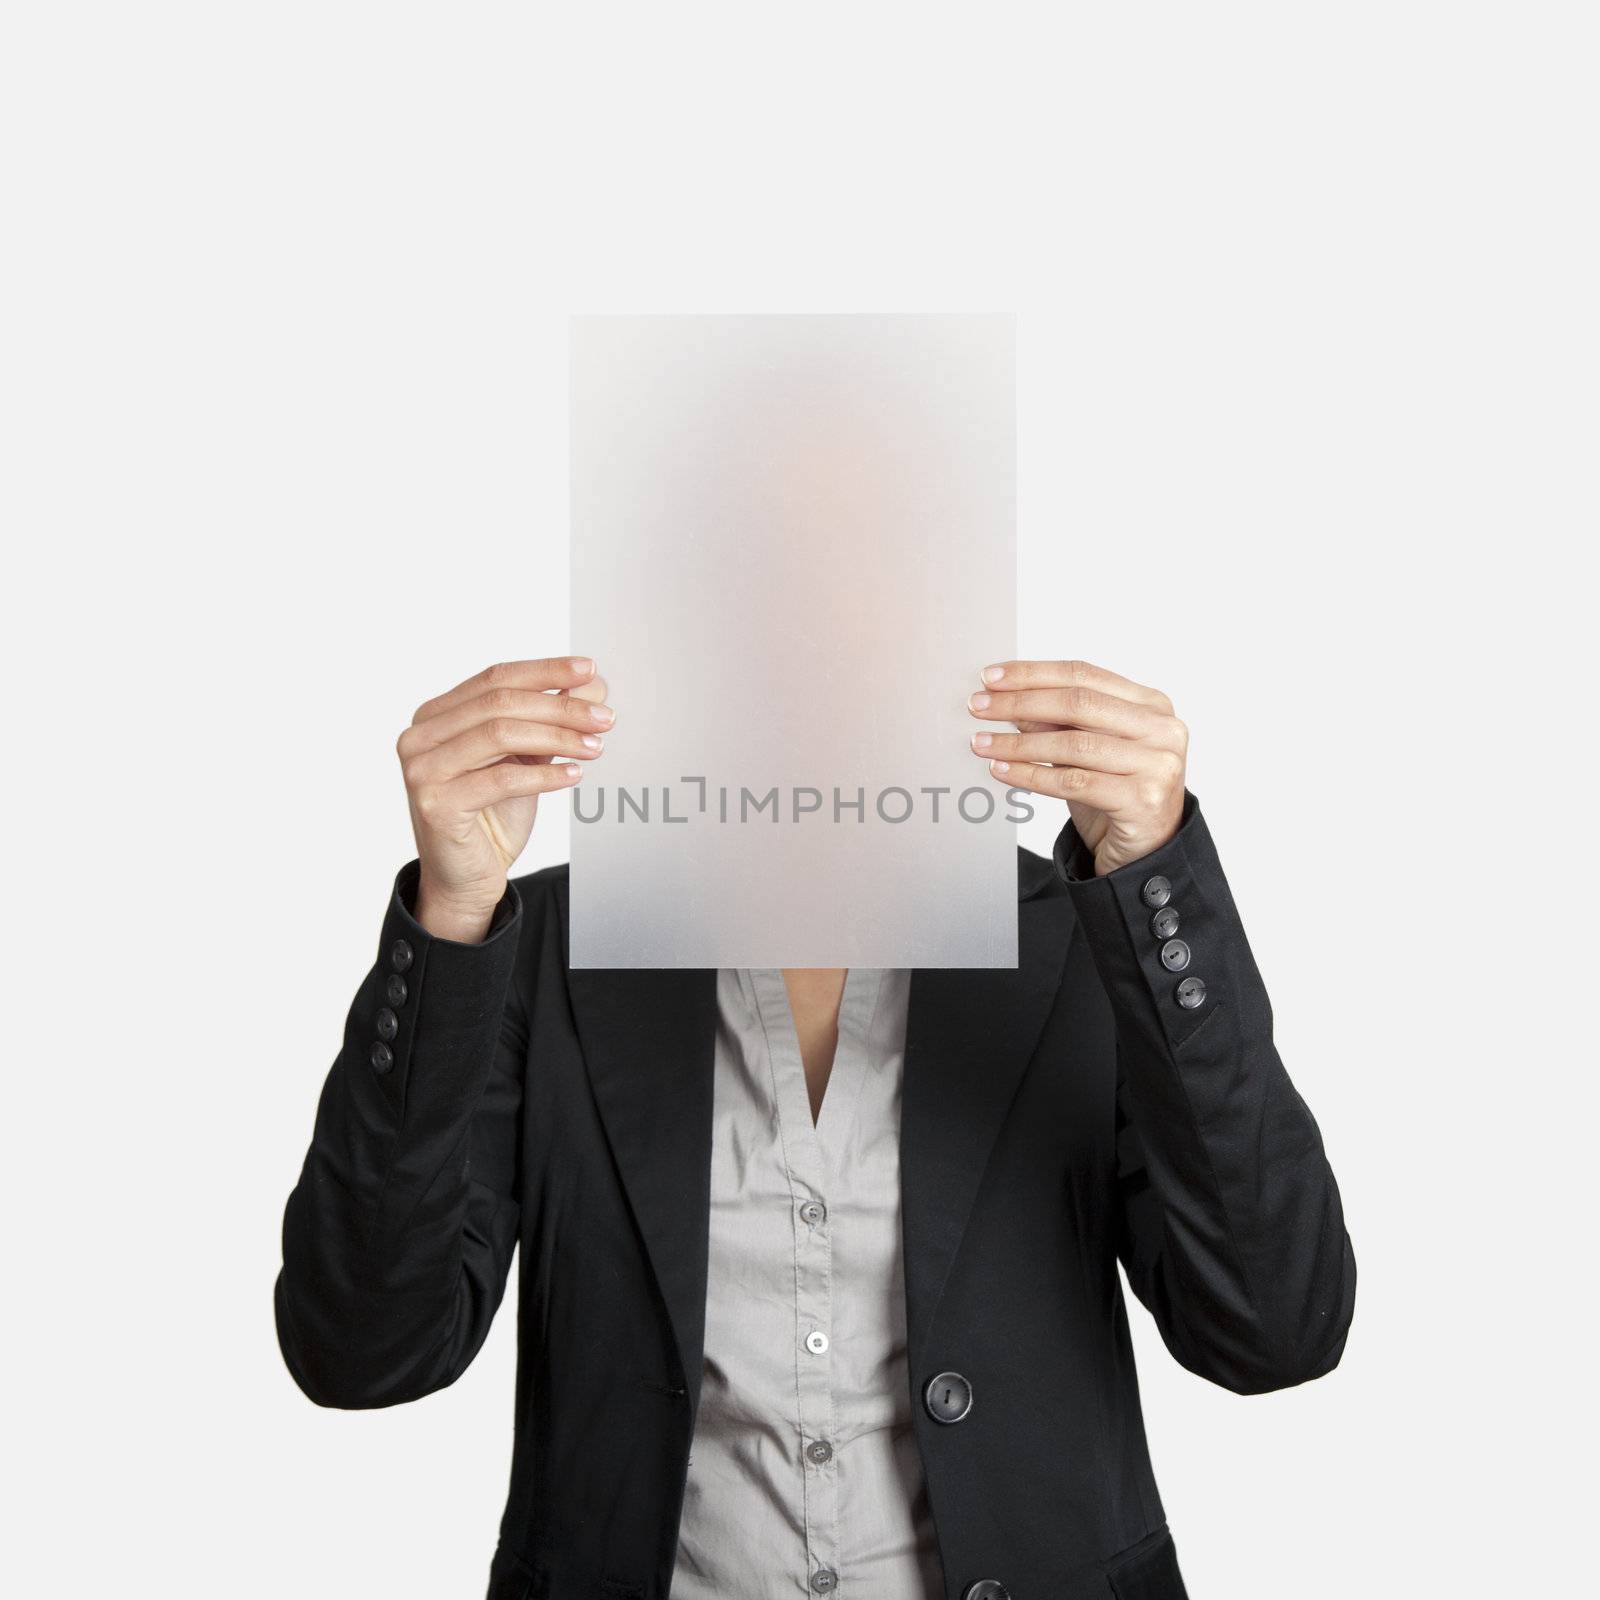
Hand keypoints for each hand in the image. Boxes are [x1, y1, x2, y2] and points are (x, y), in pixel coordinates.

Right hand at [397, 657, 612, 939]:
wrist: (466, 879)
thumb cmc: (492, 816)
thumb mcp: (523, 760)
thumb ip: (546, 723)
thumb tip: (591, 684)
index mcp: (435, 716)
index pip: (495, 678)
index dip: (545, 671)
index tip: (590, 670)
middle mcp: (419, 737)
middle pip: (500, 703)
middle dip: (560, 706)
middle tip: (605, 717)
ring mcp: (422, 770)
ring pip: (500, 734)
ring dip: (557, 737)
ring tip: (595, 747)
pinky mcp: (436, 804)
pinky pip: (502, 779)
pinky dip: (545, 775)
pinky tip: (574, 776)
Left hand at [967, 659, 1186, 876]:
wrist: (1147, 850)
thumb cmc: (1114, 794)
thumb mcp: (1082, 751)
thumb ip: (1054, 722)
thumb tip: (1003, 698)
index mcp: (1151, 704)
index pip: (1083, 674)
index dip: (1033, 673)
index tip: (990, 677)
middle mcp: (1162, 728)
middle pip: (1078, 703)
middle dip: (1020, 702)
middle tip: (978, 706)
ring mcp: (1157, 763)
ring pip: (1073, 744)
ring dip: (1018, 743)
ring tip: (980, 742)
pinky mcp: (1143, 799)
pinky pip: (1073, 782)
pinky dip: (1031, 775)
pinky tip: (1001, 770)